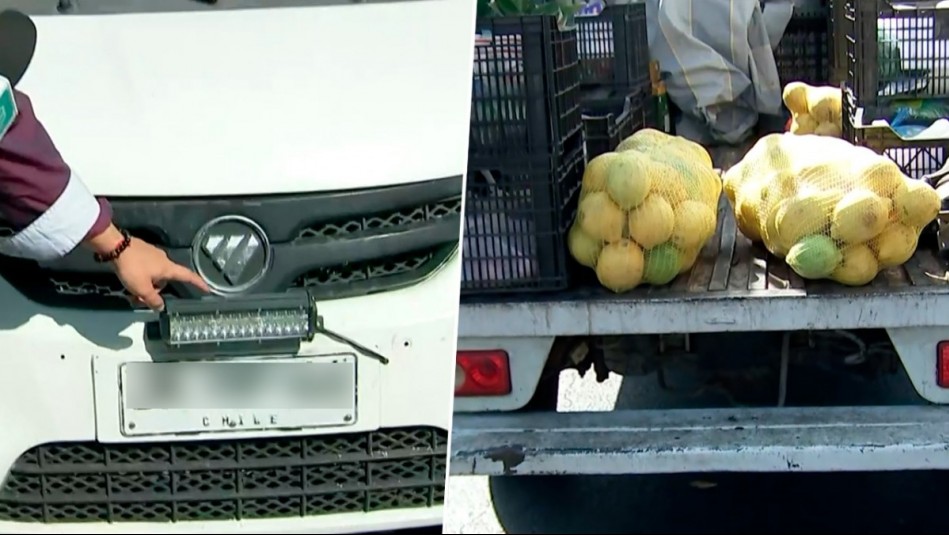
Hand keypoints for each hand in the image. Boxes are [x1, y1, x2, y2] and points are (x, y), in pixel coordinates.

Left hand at [84, 224, 209, 310]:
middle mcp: (164, 260)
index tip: (206, 288)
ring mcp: (153, 254)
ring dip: (146, 284)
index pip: (188, 276)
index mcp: (168, 268)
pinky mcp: (142, 251)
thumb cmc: (132, 267)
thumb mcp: (141, 288)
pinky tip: (129, 278)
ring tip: (130, 290)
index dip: (198, 283)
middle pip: (165, 280)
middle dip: (155, 290)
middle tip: (140, 299)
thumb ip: (152, 299)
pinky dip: (141, 276)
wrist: (115, 246)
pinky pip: (146, 267)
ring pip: (154, 274)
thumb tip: (160, 306)